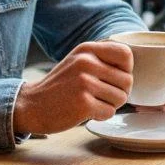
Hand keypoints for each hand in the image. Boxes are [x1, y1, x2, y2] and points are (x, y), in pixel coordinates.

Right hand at [12, 41, 133, 135]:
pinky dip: (101, 116)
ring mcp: (84, 82)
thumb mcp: (78, 61)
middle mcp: (86, 62)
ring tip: (91, 102)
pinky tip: (85, 111)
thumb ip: (102, 58)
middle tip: (100, 95)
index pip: (126, 54)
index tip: (112, 78)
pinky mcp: (83, 103)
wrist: (32, 105)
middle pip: (128, 81)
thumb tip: (132, 67)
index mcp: (87, 49)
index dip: (125, 70)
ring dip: (110, 105)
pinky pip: (110, 112)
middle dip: (119, 92)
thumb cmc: (61, 86)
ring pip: (121, 98)